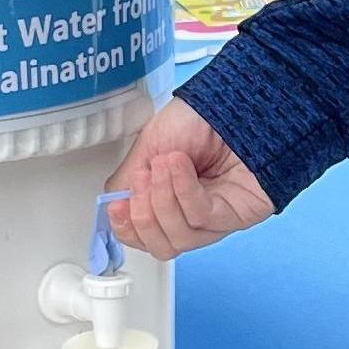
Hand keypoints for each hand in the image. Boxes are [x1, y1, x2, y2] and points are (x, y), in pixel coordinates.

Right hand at [107, 97, 271, 258]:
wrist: (235, 102)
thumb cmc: (200, 118)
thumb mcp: (148, 145)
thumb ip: (126, 181)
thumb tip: (112, 207)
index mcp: (169, 200)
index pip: (144, 236)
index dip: (127, 228)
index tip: (116, 206)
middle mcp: (191, 214)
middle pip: (161, 246)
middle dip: (143, 217)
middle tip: (141, 182)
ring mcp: (214, 219)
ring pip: (180, 239)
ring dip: (164, 201)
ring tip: (164, 165)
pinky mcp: (236, 215)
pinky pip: (202, 218)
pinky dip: (184, 192)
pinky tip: (181, 168)